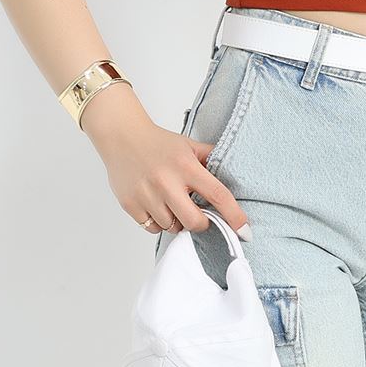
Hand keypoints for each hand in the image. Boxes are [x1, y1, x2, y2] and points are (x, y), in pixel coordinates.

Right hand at [80, 84, 250, 235]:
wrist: (121, 137)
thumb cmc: (158, 143)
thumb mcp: (189, 145)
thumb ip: (210, 158)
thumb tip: (235, 171)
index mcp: (186, 166)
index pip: (217, 194)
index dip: (234, 215)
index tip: (244, 230)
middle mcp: (166, 182)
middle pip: (194, 222)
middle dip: (201, 224)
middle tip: (199, 217)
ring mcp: (147, 195)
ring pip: (172, 227)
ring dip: (177, 221)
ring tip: (171, 204)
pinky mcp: (130, 204)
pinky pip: (152, 228)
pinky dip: (158, 223)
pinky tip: (156, 206)